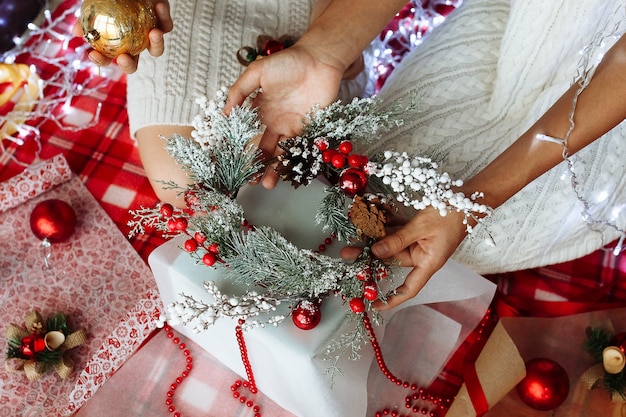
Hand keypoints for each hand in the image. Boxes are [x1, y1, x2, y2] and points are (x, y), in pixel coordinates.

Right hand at [72, 0, 172, 73]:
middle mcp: (133, 45)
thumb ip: (87, 16)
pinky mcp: (164, 27)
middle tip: (124, 57)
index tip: (94, 54)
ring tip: (154, 33)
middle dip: (128, 65)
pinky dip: (163, 16)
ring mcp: (149, 38)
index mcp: (115, 43)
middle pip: (132, 64)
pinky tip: (158, 6)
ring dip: (156, 44)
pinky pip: (166, 26)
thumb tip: (76, 32)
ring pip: (156, 50)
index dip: (101, 61)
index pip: (106, 58)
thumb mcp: (96, 4)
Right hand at [225, 43, 344, 187]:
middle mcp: (274, 122)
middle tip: (248, 181)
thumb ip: (239, 91)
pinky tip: (286, 174)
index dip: (239, 149)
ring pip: (281, 153)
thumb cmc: (287, 62)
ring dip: (273, 169)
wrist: (319, 60)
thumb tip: (224, 113)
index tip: (231, 163)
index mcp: (260, 110)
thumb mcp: (257, 73)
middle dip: (255, 166)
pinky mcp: (308, 129)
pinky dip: (292, 162)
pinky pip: (299, 149)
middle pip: (263, 148)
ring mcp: (291, 127)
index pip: (247, 134)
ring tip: (266, 185)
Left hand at [341, 207, 468, 309]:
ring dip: (373, 240)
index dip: (393, 299)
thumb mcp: (421, 226)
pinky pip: (396, 232)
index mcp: (428, 263)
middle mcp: (421, 256)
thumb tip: (376, 251)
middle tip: (347, 252)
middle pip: (392, 260)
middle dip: (369, 256)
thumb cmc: (451, 214)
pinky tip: (367, 222)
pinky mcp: (416, 230)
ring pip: (391, 244)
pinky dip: (383, 228)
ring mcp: (418, 242)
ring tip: (352, 237)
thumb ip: (397, 239)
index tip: (375, 305)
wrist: (468, 197)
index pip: (409, 289)